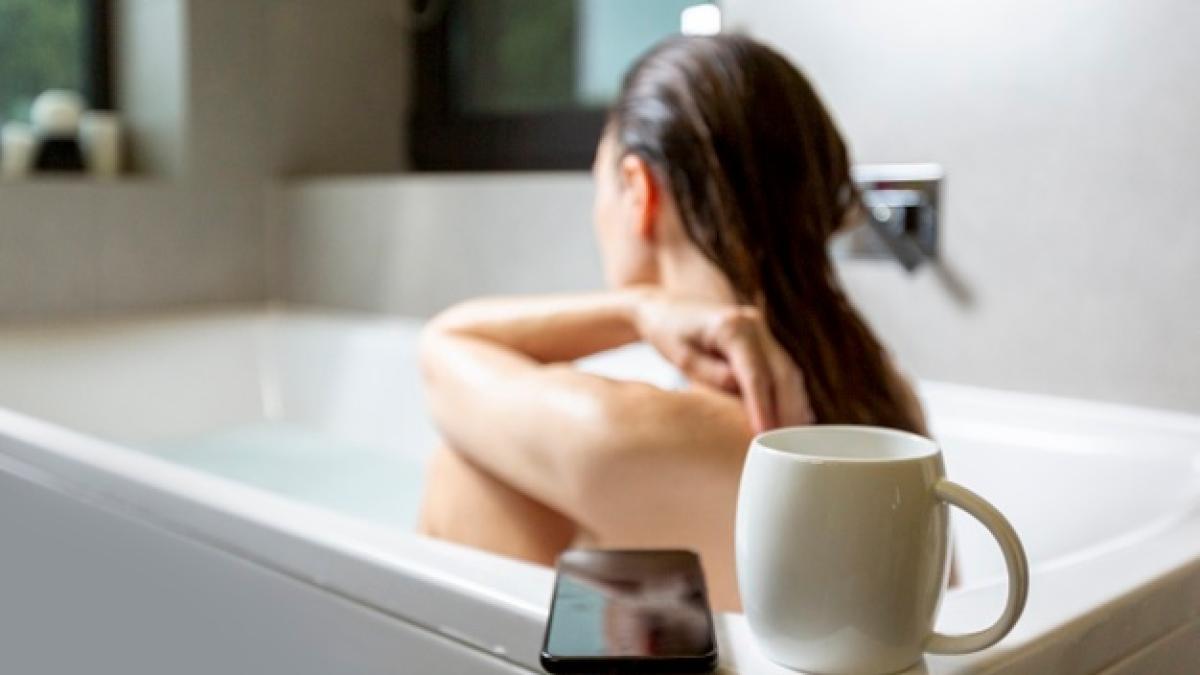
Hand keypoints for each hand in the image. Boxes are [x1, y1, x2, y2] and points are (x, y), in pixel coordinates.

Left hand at [632, 289, 813, 431]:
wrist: (671, 308)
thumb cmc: (669, 332)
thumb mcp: (679, 355)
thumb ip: (708, 372)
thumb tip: (738, 389)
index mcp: (731, 327)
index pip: (754, 373)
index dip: (762, 406)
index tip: (764, 434)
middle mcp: (754, 325)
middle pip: (782, 373)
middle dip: (787, 412)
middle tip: (786, 448)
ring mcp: (763, 332)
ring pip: (790, 373)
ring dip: (794, 407)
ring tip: (792, 442)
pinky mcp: (766, 343)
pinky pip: (785, 372)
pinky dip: (791, 397)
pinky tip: (794, 423)